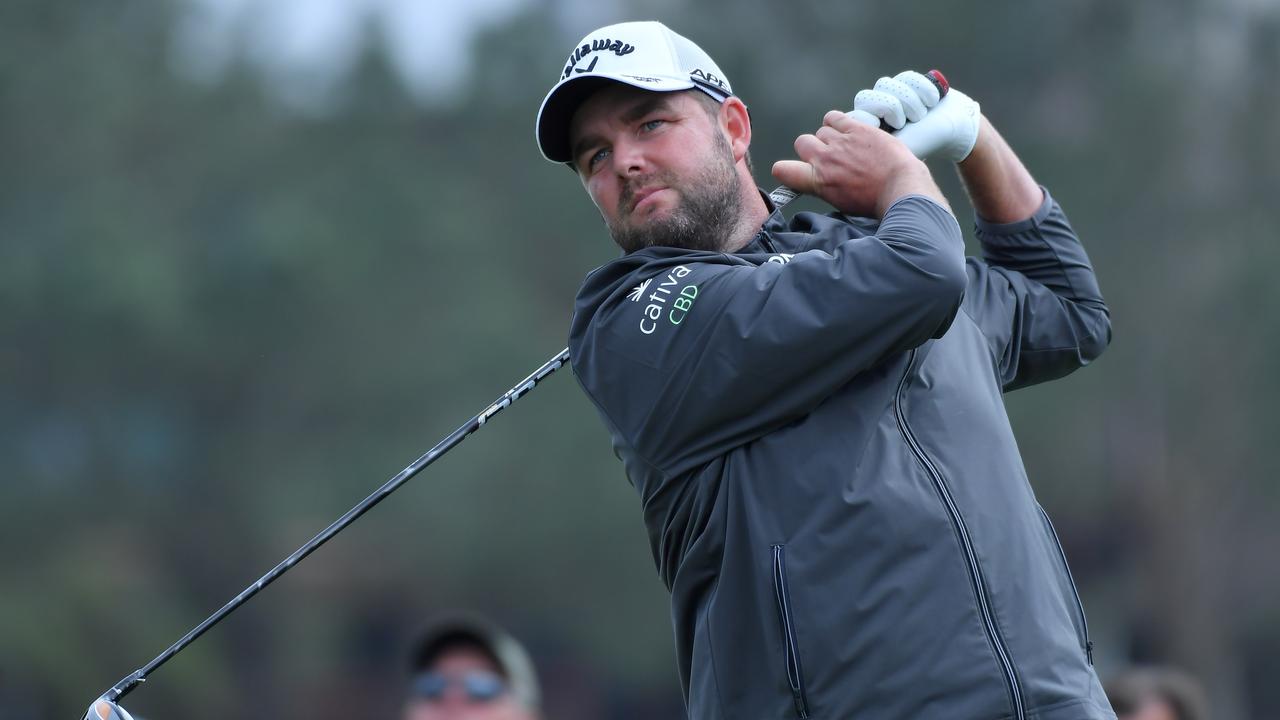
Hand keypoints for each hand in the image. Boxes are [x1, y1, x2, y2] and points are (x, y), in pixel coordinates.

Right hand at [771, 110, 941, 217]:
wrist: (901, 187)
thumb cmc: (873, 200)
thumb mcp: (840, 202)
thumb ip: (822, 186)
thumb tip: (814, 179)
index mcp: (818, 180)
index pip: (783, 170)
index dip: (786, 170)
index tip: (793, 171)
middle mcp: (824, 158)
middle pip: (802, 143)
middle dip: (812, 149)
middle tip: (829, 157)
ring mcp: (840, 142)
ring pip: (821, 130)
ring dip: (830, 136)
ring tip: (846, 145)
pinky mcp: (856, 128)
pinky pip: (834, 117)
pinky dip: (836, 121)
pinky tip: (846, 129)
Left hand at [852, 71, 980, 162]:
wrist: (954, 130)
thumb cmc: (925, 143)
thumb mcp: (899, 147)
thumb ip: (874, 144)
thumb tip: (853, 145)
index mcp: (869, 130)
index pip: (853, 116)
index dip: (864, 117)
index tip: (878, 124)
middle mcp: (876, 110)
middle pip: (865, 97)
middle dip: (889, 108)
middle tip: (904, 122)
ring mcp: (891, 94)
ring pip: (885, 85)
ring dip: (908, 101)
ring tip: (921, 115)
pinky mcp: (906, 81)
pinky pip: (906, 77)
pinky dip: (922, 89)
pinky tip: (932, 102)